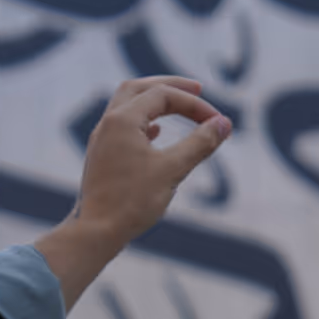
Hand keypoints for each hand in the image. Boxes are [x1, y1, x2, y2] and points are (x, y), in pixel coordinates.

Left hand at [34, 76, 230, 310]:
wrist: (95, 232)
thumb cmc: (131, 201)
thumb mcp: (173, 170)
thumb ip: (200, 143)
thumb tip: (223, 123)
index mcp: (121, 120)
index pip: (162, 95)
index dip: (194, 104)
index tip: (217, 122)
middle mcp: (107, 123)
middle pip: (138, 88)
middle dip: (169, 86)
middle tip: (197, 88)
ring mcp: (101, 140)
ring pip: (127, 106)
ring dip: (154, 102)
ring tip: (179, 105)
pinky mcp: (102, 157)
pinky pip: (122, 127)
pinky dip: (143, 122)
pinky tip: (156, 132)